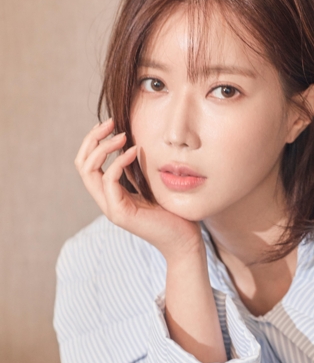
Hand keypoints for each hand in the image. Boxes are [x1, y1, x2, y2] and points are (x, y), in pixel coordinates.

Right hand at [74, 119, 201, 260]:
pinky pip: (109, 181)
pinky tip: (133, 151)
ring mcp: (111, 208)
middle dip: (92, 139)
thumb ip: (137, 169)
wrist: (183, 240)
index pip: (88, 163)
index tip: (110, 124)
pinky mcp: (120, 213)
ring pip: (88, 171)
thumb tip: (132, 144)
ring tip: (122, 136)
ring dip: (102, 148)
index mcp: (111, 193)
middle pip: (82, 164)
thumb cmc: (173, 212)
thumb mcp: (151, 184)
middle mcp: (106, 200)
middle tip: (110, 122)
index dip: (94, 141)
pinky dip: (117, 162)